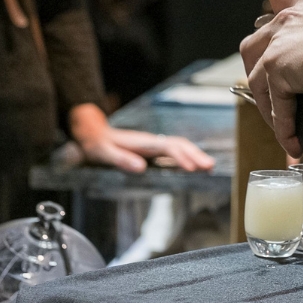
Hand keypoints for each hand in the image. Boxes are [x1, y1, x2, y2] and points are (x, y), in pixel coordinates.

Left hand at [70, 104, 215, 172]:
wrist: (92, 134)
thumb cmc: (97, 145)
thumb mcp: (104, 153)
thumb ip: (121, 159)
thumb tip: (141, 168)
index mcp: (142, 142)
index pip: (167, 147)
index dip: (181, 157)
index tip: (192, 168)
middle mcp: (151, 142)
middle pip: (179, 144)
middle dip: (195, 154)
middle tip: (210, 167)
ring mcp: (152, 145)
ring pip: (179, 146)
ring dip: (194, 155)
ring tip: (208, 167)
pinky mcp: (152, 150)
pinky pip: (173, 152)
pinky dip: (186, 157)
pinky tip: (192, 166)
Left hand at [239, 0, 302, 156]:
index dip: (274, 12)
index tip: (278, 31)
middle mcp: (287, 19)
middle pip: (253, 44)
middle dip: (257, 69)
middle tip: (274, 91)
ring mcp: (278, 45)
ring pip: (256, 78)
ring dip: (266, 104)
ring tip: (282, 124)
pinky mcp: (278, 69)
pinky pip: (276, 104)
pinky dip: (284, 127)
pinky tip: (294, 141)